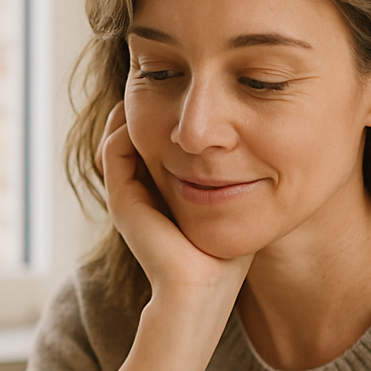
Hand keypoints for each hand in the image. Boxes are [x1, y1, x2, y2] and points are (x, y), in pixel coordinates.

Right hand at [96, 102, 251, 302]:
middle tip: (172, 79)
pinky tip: (157, 108)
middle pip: (137, 133)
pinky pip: (116, 149)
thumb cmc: (227, 257)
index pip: (159, 142)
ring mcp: (128, 196)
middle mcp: (142, 193)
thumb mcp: (237, 202)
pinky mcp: (122, 201)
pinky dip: (128, 125)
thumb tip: (254, 142)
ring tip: (162, 84)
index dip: (170, 114)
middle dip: (152, 104)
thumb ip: (238, 174)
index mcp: (163, 194)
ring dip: (138, 108)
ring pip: (121, 136)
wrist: (203, 292)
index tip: (191, 91)